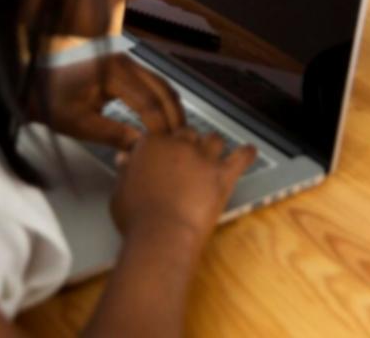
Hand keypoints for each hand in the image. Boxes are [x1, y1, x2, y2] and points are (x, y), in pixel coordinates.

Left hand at [38, 52, 185, 150]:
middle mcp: (124, 61)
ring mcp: (126, 61)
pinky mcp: (125, 66)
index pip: (148, 102)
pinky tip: (164, 119)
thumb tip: (141, 147)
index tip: (166, 147)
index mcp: (112, 72)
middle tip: (181, 141)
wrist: (35, 84)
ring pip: (161, 84)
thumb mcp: (79, 124)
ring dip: (171, 108)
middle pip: (163, 89)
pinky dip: (162, 101)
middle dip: (174, 117)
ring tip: (175, 133)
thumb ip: (113, 134)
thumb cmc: (52, 103)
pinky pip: (152, 82)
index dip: (160, 127)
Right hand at [110, 129, 254, 245]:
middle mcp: (180, 145)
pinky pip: (241, 157)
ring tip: (211, 155)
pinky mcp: (223, 174)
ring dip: (212, 146)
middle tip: (185, 160)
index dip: (162, 147)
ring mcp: (204, 158)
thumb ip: (125, 172)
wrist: (162, 235)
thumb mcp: (121, 193)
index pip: (159, 136)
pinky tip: (249, 151)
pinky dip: (246, 153)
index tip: (162, 157)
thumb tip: (125, 159)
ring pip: (213, 139)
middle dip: (187, 144)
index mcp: (152, 145)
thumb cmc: (137, 219)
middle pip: (188, 133)